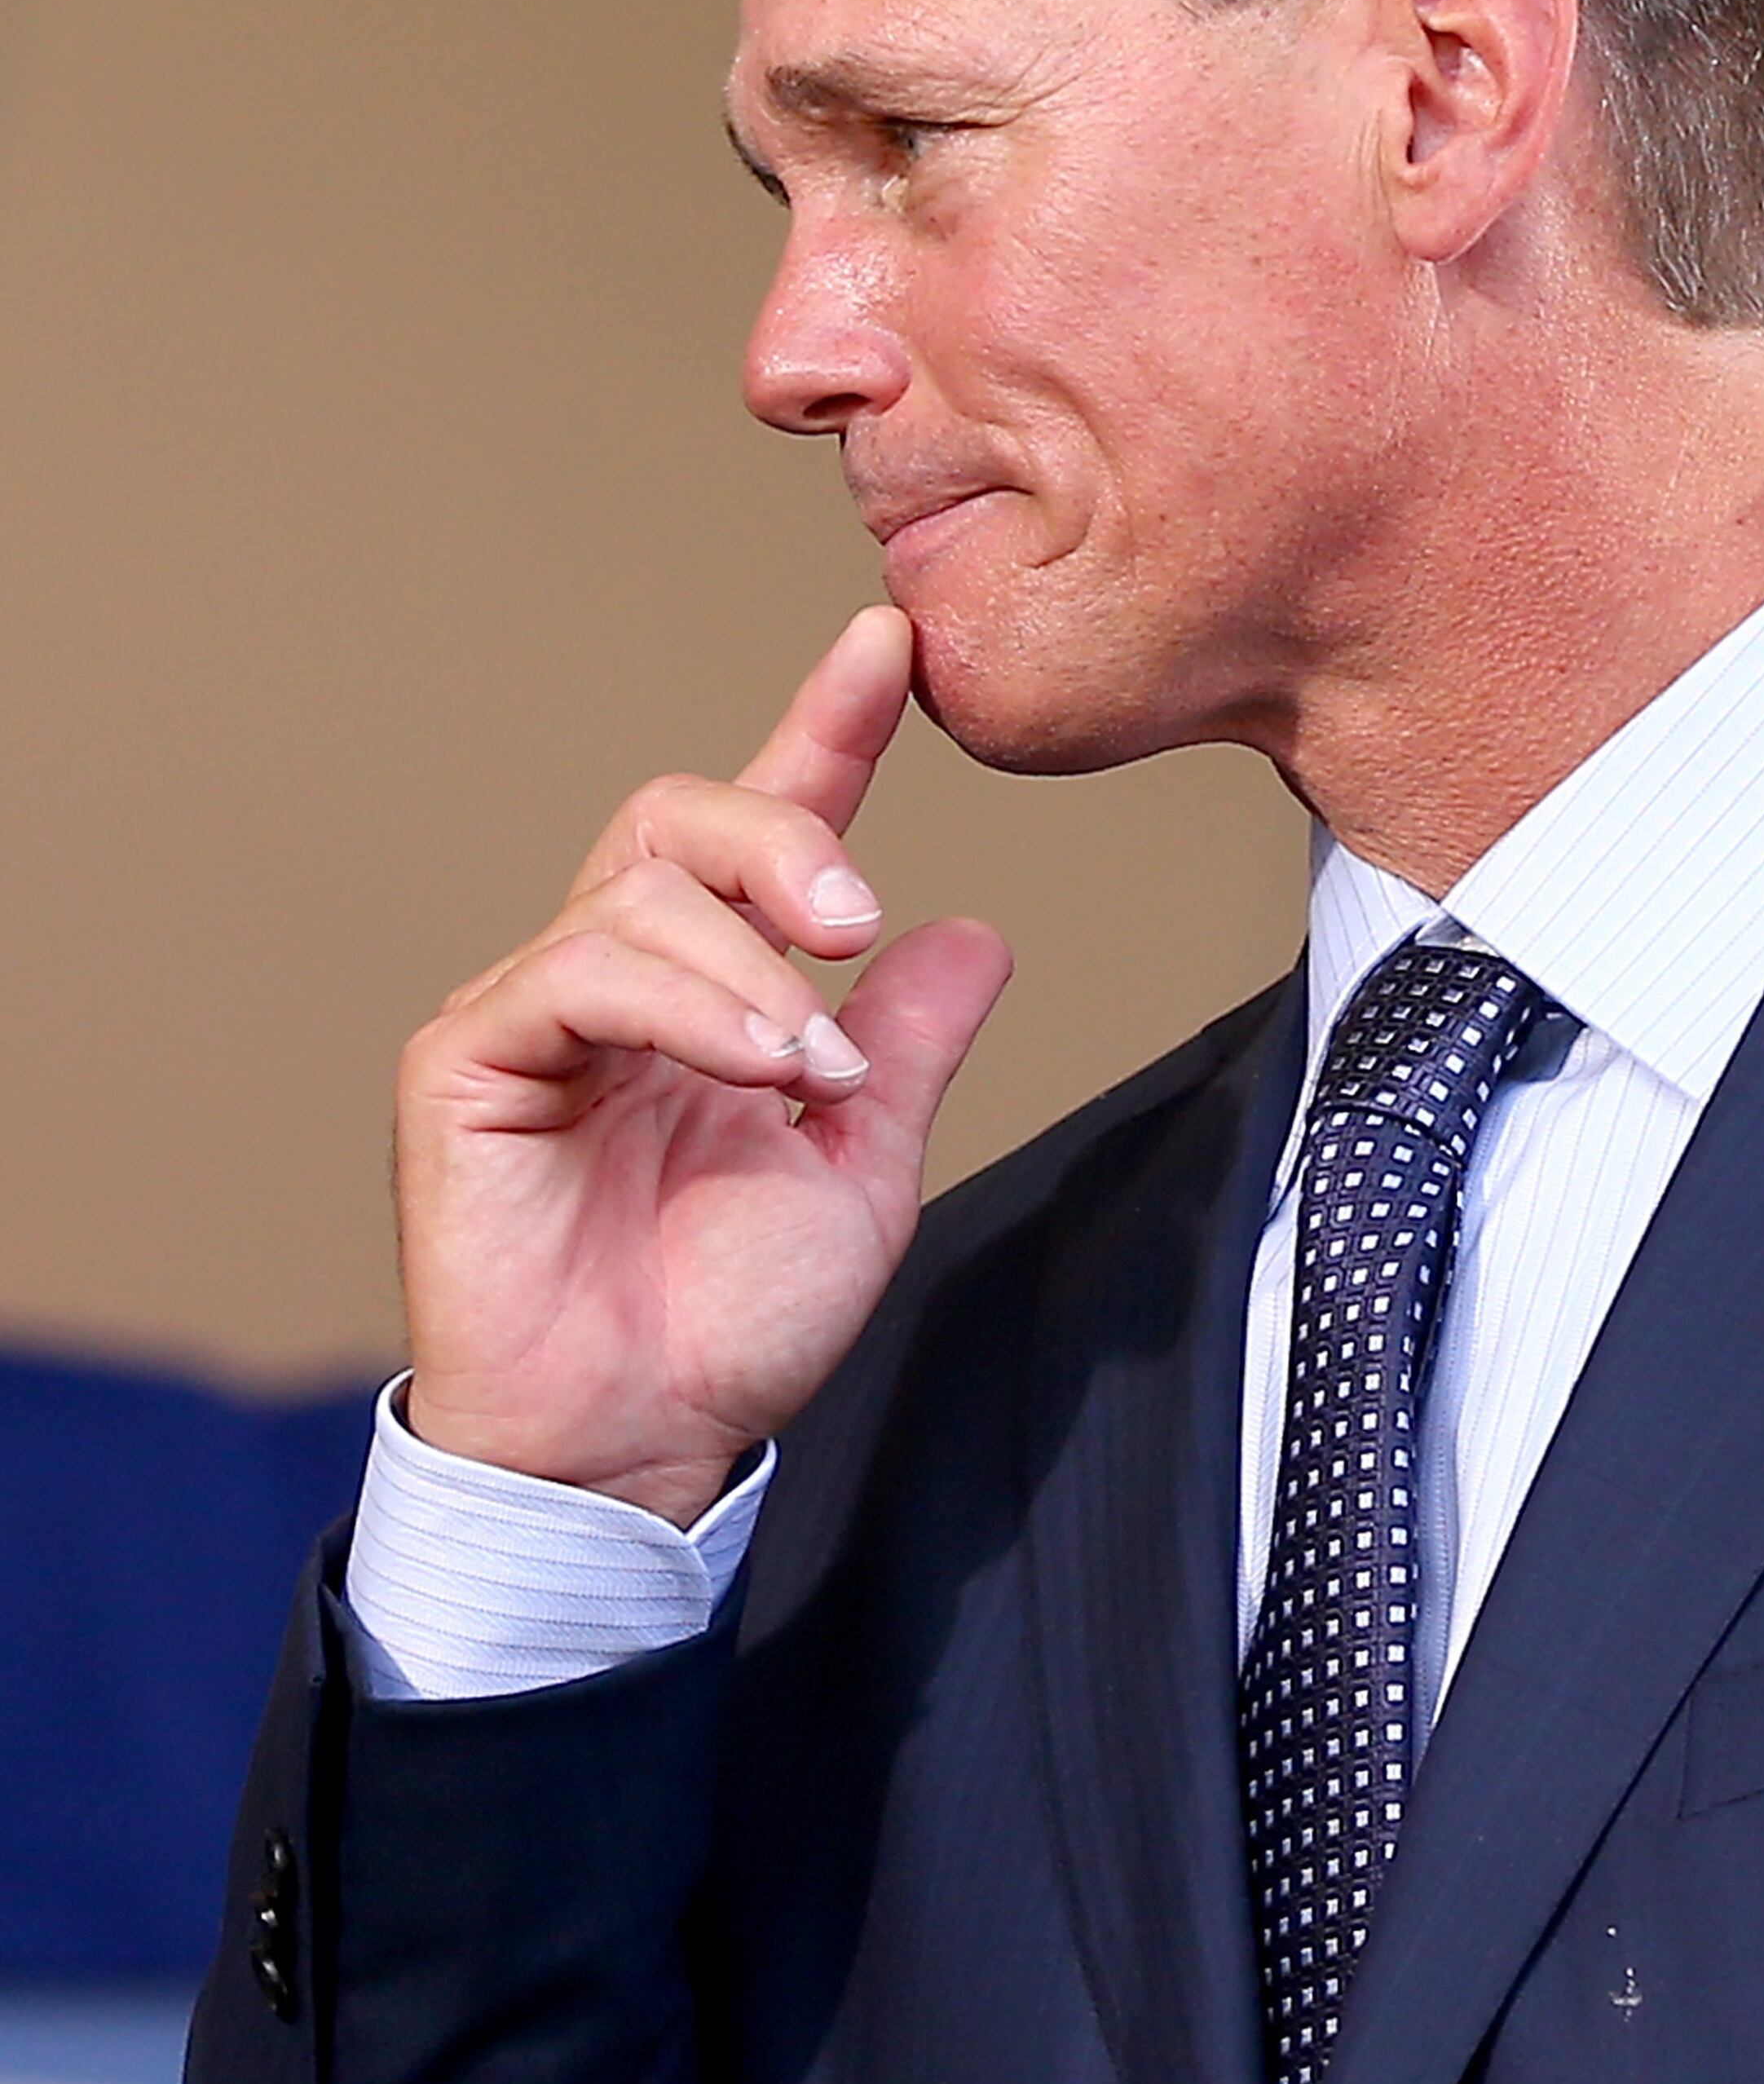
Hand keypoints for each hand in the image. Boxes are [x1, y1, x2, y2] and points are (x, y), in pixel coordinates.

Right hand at [396, 608, 1013, 1522]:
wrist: (641, 1442)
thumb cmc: (729, 1320)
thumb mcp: (863, 1162)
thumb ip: (908, 1043)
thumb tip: (977, 932)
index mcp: (709, 992)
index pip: (766, 825)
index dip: (825, 727)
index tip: (889, 641)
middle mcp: (612, 979)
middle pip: (682, 821)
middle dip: (786, 839)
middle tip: (857, 926)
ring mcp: (530, 1013)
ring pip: (640, 897)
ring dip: (753, 971)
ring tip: (811, 1071)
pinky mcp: (466, 1060)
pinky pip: (576, 973)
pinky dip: (687, 1005)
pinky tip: (758, 1064)